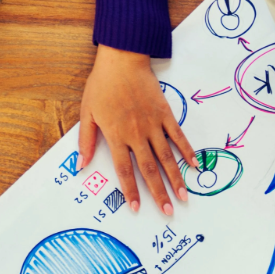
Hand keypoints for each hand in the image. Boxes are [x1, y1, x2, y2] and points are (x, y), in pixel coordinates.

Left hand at [78, 45, 196, 215]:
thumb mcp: (87, 112)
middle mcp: (136, 134)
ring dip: (176, 179)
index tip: (138, 208)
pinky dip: (187, 152)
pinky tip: (195, 166)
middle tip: (168, 212)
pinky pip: (178, 137)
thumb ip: (85, 140)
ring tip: (183, 197)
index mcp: (116, 136)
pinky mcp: (166, 115)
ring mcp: (153, 125)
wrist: (122, 60)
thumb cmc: (101, 85)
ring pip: (167, 158)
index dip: (131, 191)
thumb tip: (79, 165)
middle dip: (159, 193)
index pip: (125, 170)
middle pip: (149, 170)